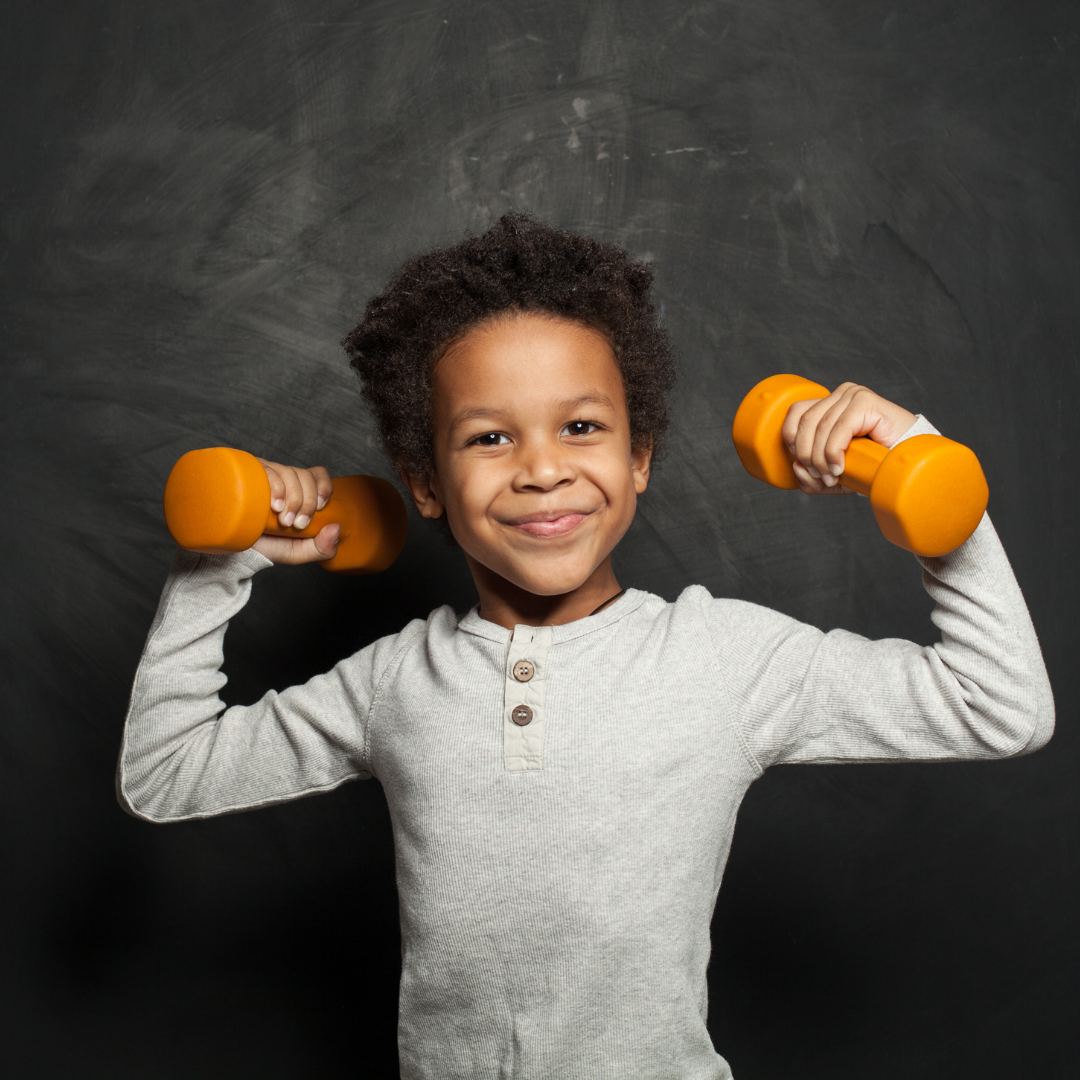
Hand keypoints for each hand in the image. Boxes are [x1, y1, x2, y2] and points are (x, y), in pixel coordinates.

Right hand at [251, 458, 339, 563]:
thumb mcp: (298, 552)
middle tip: (298, 524)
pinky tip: (275, 506)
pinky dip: (277, 489)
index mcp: (298, 491)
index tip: (321, 507)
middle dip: (307, 502)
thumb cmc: (266, 546)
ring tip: (284, 521)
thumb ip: (323, 548)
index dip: (324, 486)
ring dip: (293, 499)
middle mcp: (283, 479)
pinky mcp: (247, 474)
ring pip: (289, 473)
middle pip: (306, 476)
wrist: (232, 550)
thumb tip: (337, 528)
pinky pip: (267, 471)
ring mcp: (265, 475)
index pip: (317, 474)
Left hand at [781, 383, 916, 494]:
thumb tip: (796, 466)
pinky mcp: (866, 402)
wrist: (907, 464)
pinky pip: (839, 428)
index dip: (791, 440)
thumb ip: (810, 476)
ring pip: (820, 427)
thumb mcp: (833, 476)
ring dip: (821, 458)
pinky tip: (840, 469)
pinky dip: (834, 452)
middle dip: (807, 455)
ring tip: (833, 477)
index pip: (795, 413)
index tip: (802, 464)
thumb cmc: (871, 467)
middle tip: (821, 477)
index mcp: (829, 404)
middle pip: (805, 422)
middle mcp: (840, 394)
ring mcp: (854, 395)